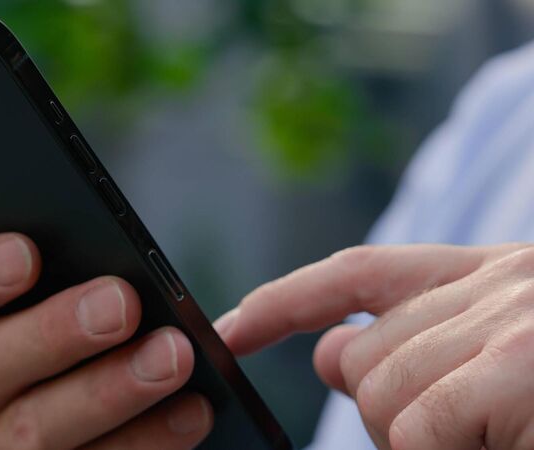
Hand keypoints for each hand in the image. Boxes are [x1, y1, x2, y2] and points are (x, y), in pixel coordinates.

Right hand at [0, 233, 211, 448]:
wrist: (98, 431)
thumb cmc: (85, 346)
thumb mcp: (72, 306)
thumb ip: (90, 281)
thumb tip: (153, 287)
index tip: (25, 252)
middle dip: (57, 332)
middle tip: (122, 303)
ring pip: (34, 430)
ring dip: (110, 391)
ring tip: (172, 357)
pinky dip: (146, 442)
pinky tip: (192, 412)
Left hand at [215, 244, 533, 449]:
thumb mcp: (496, 359)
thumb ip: (413, 345)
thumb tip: (330, 353)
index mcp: (488, 275)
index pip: (358, 271)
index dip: (286, 300)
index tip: (232, 330)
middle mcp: (496, 284)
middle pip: (358, 354)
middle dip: (385, 414)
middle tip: (456, 435)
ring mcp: (506, 321)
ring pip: (377, 394)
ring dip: (415, 442)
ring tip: (484, 439)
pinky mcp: (517, 369)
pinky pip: (416, 428)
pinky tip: (495, 447)